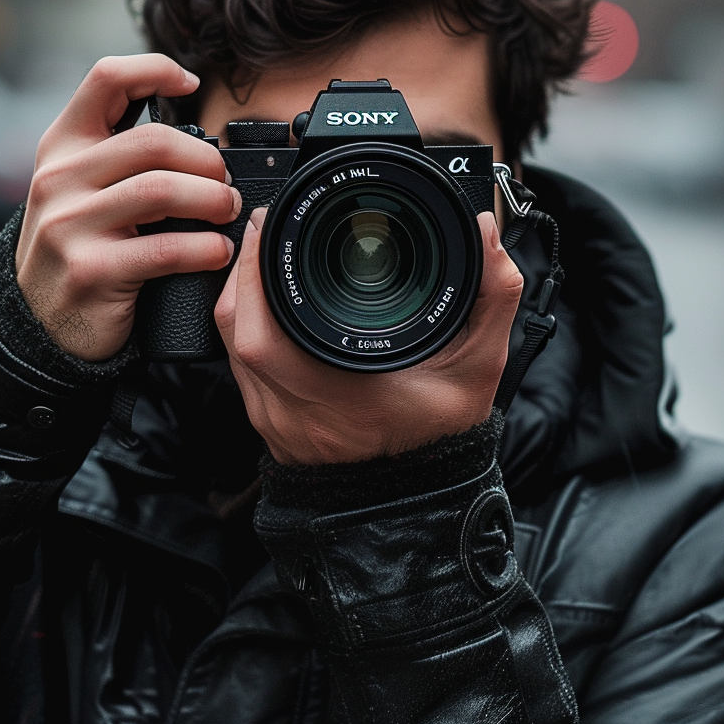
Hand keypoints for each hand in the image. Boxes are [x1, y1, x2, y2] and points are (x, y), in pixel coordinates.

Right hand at [15, 54, 240, 360]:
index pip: (106, 79)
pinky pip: (166, 249)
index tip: (190, 85)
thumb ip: (121, 154)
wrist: (40, 319)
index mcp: (63, 145)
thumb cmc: (78, 243)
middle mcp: (60, 178)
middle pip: (154, 142)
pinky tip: (217, 252)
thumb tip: (198, 136)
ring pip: (163, 191)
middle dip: (207, 161)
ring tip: (227, 213)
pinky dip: (206, 248)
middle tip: (225, 184)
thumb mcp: (82, 186)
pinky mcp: (91, 270)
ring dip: (212, 201)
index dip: (156, 70)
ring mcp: (70, 224)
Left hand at [214, 207, 523, 463]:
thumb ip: (492, 296)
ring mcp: (273, 417)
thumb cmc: (441, 439)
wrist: (413, 504)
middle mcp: (290, 406)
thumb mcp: (480, 365)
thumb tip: (486, 233)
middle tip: (267, 223)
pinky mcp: (269, 420)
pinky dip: (248, 323)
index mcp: (333, 389)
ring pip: (230, 344)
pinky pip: (239, 362)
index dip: (256, 266)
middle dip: (245, 266)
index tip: (272, 219)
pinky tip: (270, 300)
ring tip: (265, 250)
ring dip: (242, 293)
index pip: (263, 328)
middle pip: (235, 327)